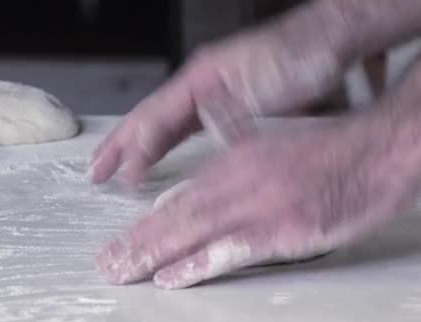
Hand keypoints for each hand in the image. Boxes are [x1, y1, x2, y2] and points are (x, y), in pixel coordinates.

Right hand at [89, 9, 344, 187]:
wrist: (324, 45)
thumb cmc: (294, 59)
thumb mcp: (253, 88)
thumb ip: (216, 112)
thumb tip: (190, 134)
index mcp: (199, 79)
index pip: (153, 118)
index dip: (133, 149)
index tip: (119, 176)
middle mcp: (199, 85)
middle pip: (149, 118)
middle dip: (120, 146)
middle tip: (97, 171)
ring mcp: (211, 93)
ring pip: (164, 123)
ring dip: (139, 146)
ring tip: (119, 166)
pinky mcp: (227, 102)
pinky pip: (186, 126)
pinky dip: (167, 142)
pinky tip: (161, 153)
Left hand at [96, 116, 420, 288]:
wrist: (379, 150)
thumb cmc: (333, 151)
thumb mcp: (274, 145)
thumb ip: (235, 157)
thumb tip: (206, 181)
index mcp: (236, 160)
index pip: (181, 196)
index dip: (150, 221)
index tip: (126, 239)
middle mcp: (239, 181)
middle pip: (177, 216)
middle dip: (138, 242)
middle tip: (108, 263)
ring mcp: (260, 206)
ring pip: (193, 233)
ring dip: (153, 255)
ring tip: (123, 272)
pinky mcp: (283, 230)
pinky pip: (230, 251)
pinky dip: (196, 266)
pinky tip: (171, 278)